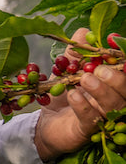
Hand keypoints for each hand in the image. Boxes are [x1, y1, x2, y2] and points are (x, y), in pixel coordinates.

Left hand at [35, 31, 125, 159]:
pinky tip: (73, 95)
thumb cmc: (63, 94)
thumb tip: (84, 32)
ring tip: (85, 79)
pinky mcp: (88, 131)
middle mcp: (115, 101)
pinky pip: (91, 120)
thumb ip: (75, 52)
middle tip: (99, 69)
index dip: (122, 56)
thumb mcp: (66, 70)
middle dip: (117, 78)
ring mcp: (104, 118)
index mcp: (114, 84)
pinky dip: (83, 106)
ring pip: (114, 106)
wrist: (46, 123)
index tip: (111, 40)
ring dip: (101, 91)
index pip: (125, 69)